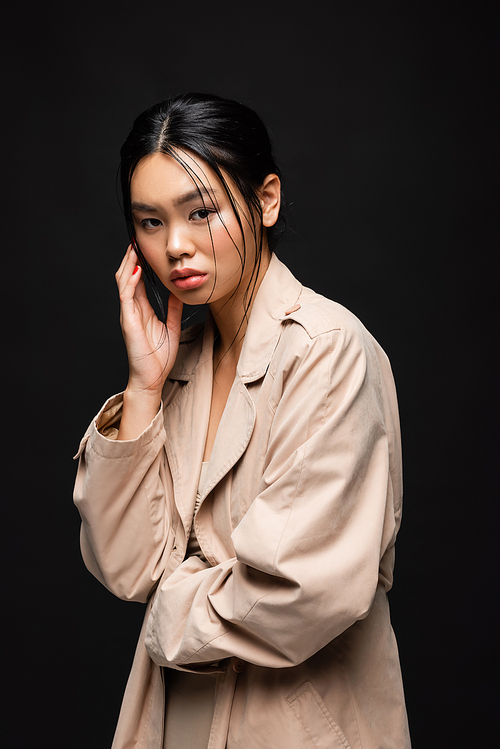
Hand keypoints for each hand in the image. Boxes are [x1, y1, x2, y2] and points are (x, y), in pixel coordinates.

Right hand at [114, 244, 182, 438]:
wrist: (151, 378)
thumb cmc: (159, 357)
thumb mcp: (171, 327)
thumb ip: (173, 309)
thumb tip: (179, 292)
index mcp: (141, 309)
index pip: (138, 280)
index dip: (139, 263)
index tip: (145, 247)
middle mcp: (132, 309)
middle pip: (127, 276)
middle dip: (131, 258)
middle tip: (137, 240)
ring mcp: (128, 314)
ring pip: (123, 282)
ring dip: (127, 264)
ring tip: (133, 248)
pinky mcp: (127, 321)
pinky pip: (126, 297)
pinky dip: (130, 282)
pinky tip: (135, 271)